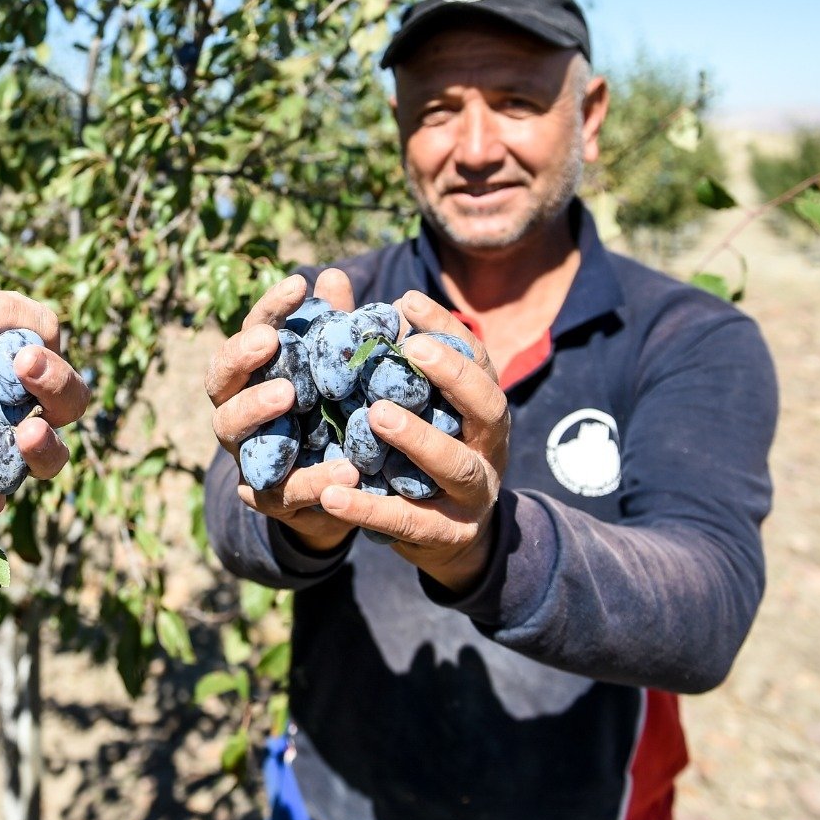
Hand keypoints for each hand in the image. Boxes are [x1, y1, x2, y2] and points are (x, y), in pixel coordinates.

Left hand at [0, 239, 90, 511]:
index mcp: (28, 355)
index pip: (41, 327)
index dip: (11, 313)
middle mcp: (36, 406)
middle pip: (71, 393)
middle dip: (53, 376)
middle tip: (24, 359)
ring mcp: (17, 453)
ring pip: (54, 454)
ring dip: (45, 444)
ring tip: (29, 430)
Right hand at [206, 269, 362, 552]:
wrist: (341, 495)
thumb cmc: (334, 418)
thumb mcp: (341, 374)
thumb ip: (336, 333)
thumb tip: (334, 277)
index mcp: (255, 376)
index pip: (253, 333)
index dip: (270, 309)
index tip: (298, 284)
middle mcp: (238, 411)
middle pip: (220, 379)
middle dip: (239, 356)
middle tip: (267, 340)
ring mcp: (248, 455)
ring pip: (231, 428)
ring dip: (255, 408)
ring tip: (289, 394)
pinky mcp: (271, 498)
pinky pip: (284, 489)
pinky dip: (314, 479)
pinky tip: (346, 470)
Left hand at [317, 289, 508, 591]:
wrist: (443, 539)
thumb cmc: (414, 452)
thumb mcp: (405, 403)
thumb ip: (371, 350)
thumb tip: (331, 280)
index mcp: (480, 407)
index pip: (477, 358)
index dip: (446, 329)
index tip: (405, 302)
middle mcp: (488, 446)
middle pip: (488, 406)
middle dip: (453, 375)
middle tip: (409, 348)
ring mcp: (474, 493)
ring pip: (456, 464)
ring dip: (418, 438)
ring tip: (376, 415)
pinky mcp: (447, 535)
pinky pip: (408, 520)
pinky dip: (369, 507)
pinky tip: (331, 492)